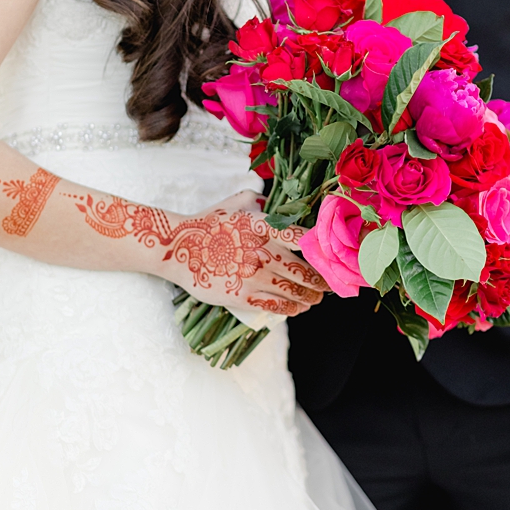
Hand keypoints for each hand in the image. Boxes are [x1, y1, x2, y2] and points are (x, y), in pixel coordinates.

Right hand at [155, 190, 329, 315]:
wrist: (177, 247)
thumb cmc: (208, 224)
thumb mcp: (236, 204)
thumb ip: (258, 201)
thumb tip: (272, 200)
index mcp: (263, 226)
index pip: (302, 238)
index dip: (322, 250)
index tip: (333, 258)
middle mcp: (262, 251)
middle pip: (304, 271)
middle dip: (321, 281)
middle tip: (328, 285)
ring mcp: (253, 275)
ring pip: (293, 291)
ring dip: (310, 297)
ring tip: (316, 299)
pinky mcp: (242, 296)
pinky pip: (275, 306)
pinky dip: (291, 308)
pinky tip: (298, 308)